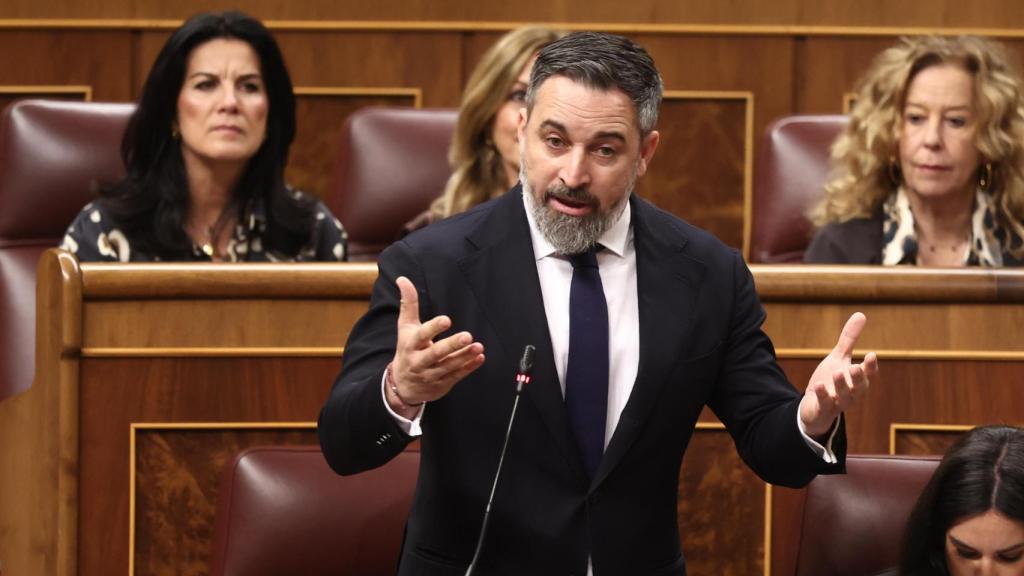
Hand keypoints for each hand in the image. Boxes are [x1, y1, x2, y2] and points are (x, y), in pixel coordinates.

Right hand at [387, 276, 484, 411]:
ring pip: (449, 366)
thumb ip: (408, 304)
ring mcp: (431, 374)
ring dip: (464, 357)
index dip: (433, 328)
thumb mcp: (405, 327)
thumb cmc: (407, 349)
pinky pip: (456, 376)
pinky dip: (469, 367)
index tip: (446, 319)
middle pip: (436, 353)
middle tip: (467, 336)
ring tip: (478, 347)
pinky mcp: (442, 384)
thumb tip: (402, 278)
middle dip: (451, 345)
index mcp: (411, 345)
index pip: (421, 335)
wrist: (402, 385)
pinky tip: (479, 358)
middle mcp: (419, 361)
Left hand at [799, 312, 878, 438]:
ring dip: (842, 385)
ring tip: (837, 372)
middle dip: (859, 378)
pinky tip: (818, 385)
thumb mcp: (839, 357)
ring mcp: (838, 402)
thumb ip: (849, 339)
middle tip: (856, 367)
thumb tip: (861, 314)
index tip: (871, 355)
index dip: (870, 366)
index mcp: (857, 379)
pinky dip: (823, 395)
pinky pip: (825, 404)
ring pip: (844, 396)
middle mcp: (851, 392)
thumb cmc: (832, 380)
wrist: (816, 405)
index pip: (868, 373)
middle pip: (859, 387)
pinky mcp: (824, 409)